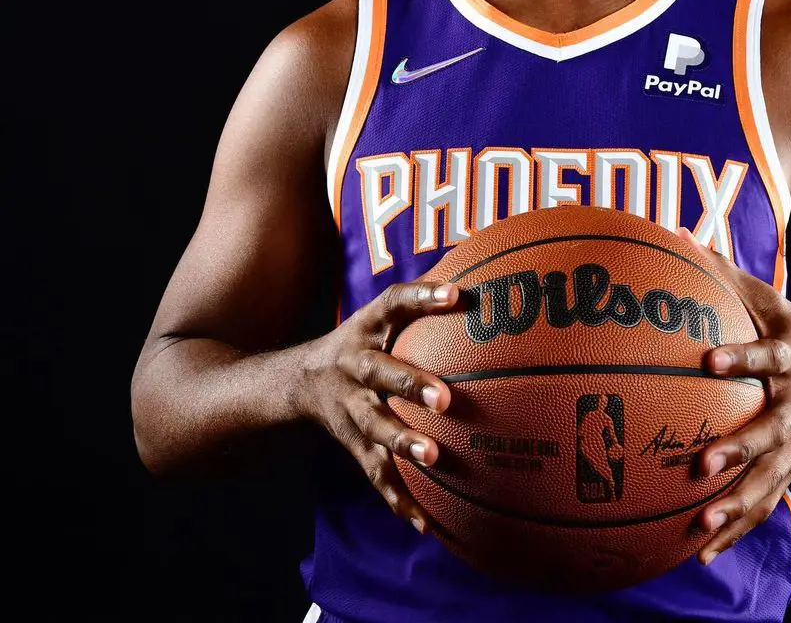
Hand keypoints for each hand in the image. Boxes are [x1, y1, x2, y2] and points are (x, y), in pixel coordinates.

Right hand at [296, 279, 459, 533]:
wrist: (299, 381)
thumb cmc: (364, 339)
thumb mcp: (383, 312)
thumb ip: (425, 297)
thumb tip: (480, 280)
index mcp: (368, 328)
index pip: (394, 303)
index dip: (423, 297)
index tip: (457, 295)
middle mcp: (355, 366)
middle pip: (380, 373)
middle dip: (410, 385)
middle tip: (445, 399)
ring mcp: (351, 408)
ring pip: (374, 428)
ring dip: (402, 444)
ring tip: (433, 459)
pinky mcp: (352, 444)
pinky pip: (375, 473)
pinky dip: (398, 498)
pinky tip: (425, 522)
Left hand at [675, 228, 790, 564]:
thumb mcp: (775, 304)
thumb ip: (727, 276)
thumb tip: (678, 235)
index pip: (768, 358)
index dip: (742, 358)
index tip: (709, 360)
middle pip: (771, 433)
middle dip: (740, 450)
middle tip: (702, 462)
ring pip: (770, 481)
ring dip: (736, 506)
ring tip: (700, 526)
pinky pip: (765, 504)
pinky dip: (737, 529)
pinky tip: (704, 550)